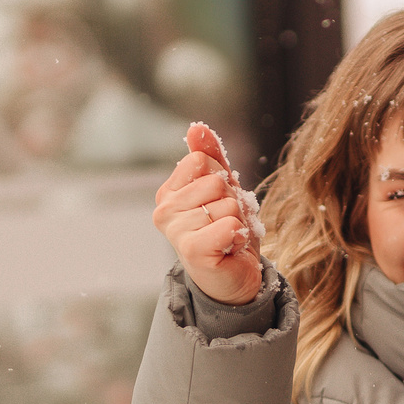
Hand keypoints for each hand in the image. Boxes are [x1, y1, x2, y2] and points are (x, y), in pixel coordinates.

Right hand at [153, 122, 263, 306]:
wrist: (234, 276)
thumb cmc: (225, 230)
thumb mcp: (221, 187)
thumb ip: (211, 156)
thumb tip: (196, 127)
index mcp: (169, 191)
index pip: (202, 160)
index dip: (222, 179)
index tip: (219, 202)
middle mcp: (165, 210)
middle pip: (216, 182)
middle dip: (233, 202)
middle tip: (226, 223)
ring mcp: (175, 232)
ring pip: (226, 205)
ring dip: (237, 222)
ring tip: (227, 237)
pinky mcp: (192, 251)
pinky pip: (228, 225)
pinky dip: (238, 235)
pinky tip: (229, 247)